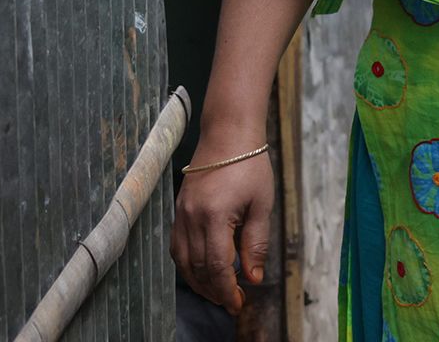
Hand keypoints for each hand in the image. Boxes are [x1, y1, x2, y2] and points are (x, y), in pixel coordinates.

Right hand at [170, 135, 274, 311]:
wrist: (227, 135)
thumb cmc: (249, 166)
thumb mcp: (261, 205)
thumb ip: (255, 243)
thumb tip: (254, 277)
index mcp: (214, 216)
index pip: (216, 265)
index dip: (226, 289)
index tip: (238, 303)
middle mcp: (190, 218)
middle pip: (197, 268)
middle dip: (214, 290)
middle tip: (232, 302)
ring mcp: (180, 214)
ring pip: (182, 261)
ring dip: (199, 281)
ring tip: (218, 292)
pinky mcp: (177, 211)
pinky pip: (177, 247)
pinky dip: (188, 265)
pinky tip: (202, 271)